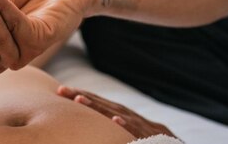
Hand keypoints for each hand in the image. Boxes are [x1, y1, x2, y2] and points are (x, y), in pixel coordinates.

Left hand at [57, 86, 176, 138]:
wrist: (168, 140)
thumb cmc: (141, 135)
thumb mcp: (121, 128)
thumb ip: (105, 123)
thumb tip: (82, 121)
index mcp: (116, 113)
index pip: (96, 102)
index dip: (79, 95)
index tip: (60, 90)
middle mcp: (124, 114)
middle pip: (100, 103)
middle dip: (81, 95)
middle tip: (62, 90)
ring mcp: (134, 122)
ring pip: (113, 112)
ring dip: (97, 106)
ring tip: (80, 100)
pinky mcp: (145, 133)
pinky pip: (134, 129)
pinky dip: (125, 123)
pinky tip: (116, 120)